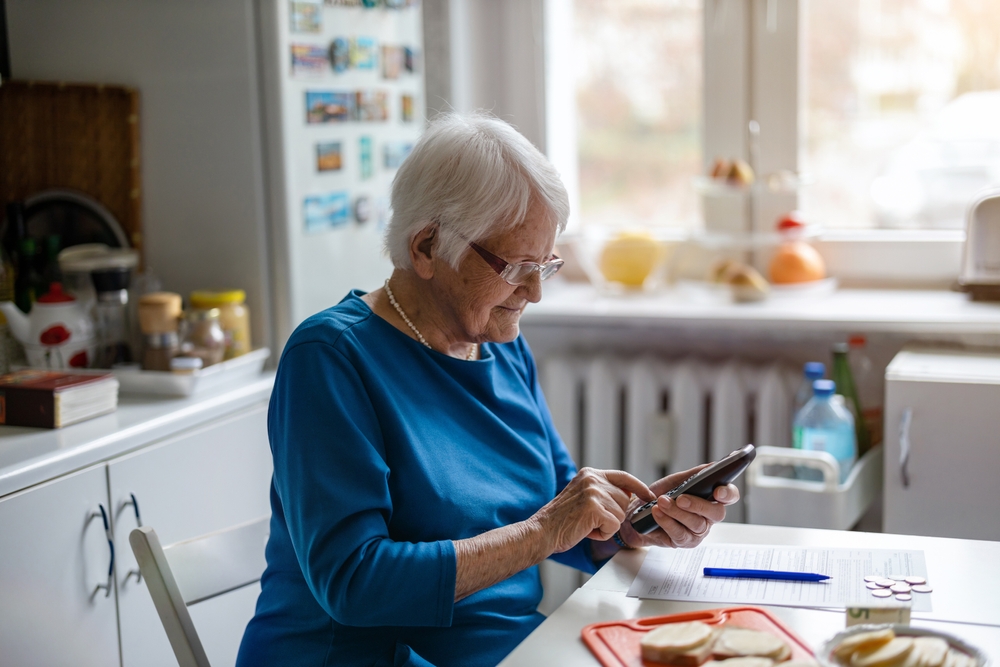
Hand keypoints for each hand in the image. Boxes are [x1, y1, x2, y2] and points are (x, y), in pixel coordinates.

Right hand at [533, 468, 653, 553]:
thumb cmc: (562, 520)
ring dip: (607, 526)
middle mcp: (592, 479)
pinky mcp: (594, 508)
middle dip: (613, 515)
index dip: (639, 487)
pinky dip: (603, 534)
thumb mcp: (583, 496)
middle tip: (591, 520)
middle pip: (625, 499)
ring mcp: (593, 492)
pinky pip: (614, 525)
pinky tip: (587, 531)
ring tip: (586, 525)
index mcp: (590, 473)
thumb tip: (629, 496)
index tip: (648, 495)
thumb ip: (603, 492)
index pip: (623, 476)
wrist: (543, 531)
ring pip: (620, 514)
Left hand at [616, 465, 739, 549]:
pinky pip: (679, 534)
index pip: (730, 496)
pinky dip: (667, 522)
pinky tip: (657, 512)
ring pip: (696, 524)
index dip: (728, 494)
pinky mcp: (684, 542)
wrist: (638, 513)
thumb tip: (712, 466)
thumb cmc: (661, 495)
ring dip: (677, 512)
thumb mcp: (675, 481)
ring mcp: (698, 531)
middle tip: (681, 498)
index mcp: (711, 498)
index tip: (718, 490)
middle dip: (699, 505)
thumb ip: (694, 475)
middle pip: (716, 513)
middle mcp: (709, 516)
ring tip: (661, 502)